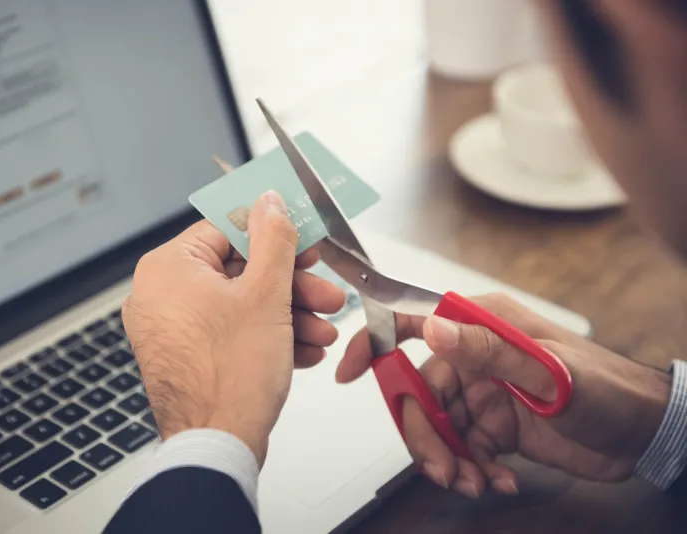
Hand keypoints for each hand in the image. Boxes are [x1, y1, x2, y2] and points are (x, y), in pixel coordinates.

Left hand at [123, 191, 345, 465]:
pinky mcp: (188, 357)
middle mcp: (162, 296)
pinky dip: (268, 338)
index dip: (274, 233)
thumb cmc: (230, 377)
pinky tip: (304, 351)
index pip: (226, 228)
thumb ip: (273, 239)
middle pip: (239, 271)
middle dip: (291, 286)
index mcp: (169, 269)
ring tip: (323, 331)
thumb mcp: (266, 293)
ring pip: (241, 305)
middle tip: (325, 293)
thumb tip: (271, 202)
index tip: (303, 238)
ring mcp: (173, 330)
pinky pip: (232, 333)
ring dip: (288, 316)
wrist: (217, 447)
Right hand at [337, 293, 671, 497]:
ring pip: (440, 427)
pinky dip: (474, 470)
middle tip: (442, 468)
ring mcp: (484, 392)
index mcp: (482, 326)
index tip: (348, 369)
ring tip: (475, 483)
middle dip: (425, 435)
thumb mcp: (547, 369)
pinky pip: (464, 449)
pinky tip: (498, 480)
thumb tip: (433, 329)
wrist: (643, 431)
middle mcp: (476, 357)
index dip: (375, 343)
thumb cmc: (606, 386)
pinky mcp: (495, 424)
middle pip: (421, 393)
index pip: (415, 324)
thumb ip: (487, 349)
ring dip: (450, 460)